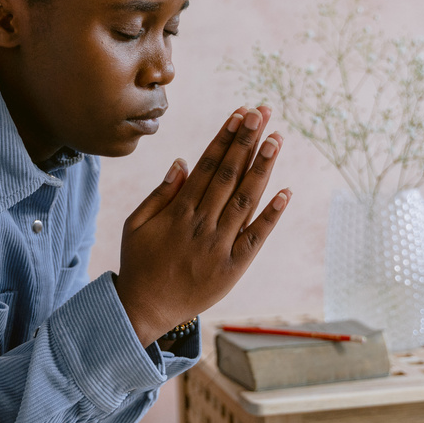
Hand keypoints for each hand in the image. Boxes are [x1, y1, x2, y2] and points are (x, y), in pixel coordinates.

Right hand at [115, 106, 291, 346]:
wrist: (144, 310)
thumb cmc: (139, 263)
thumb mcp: (137, 224)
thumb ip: (160, 193)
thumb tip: (183, 162)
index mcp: (179, 210)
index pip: (207, 164)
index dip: (225, 137)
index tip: (240, 113)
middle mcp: (202, 223)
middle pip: (229, 173)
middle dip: (248, 140)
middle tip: (264, 112)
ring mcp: (219, 245)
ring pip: (245, 199)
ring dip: (262, 167)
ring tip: (277, 138)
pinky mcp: (233, 268)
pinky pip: (256, 237)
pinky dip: (272, 215)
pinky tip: (286, 192)